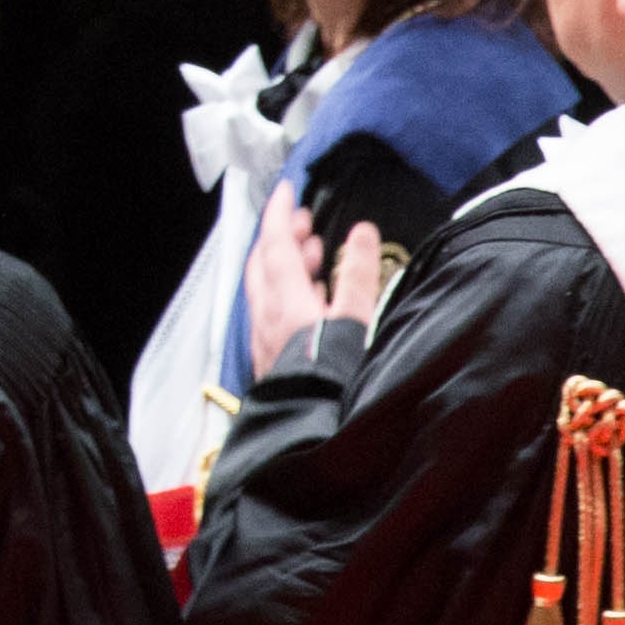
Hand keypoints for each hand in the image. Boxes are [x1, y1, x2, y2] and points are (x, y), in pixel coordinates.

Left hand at [242, 186, 389, 372]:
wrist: (312, 434)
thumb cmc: (337, 379)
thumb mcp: (354, 322)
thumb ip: (358, 275)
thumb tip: (361, 231)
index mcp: (283, 300)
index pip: (275, 244)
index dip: (280, 214)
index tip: (287, 190)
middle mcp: (266, 316)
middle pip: (264, 263)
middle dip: (282, 237)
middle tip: (305, 221)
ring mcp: (265, 339)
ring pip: (267, 288)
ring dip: (286, 264)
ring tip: (313, 253)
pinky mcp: (271, 358)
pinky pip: (274, 312)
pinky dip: (289, 292)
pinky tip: (311, 300)